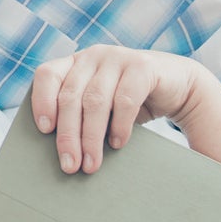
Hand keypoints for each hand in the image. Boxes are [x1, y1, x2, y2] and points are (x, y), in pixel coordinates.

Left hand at [31, 46, 202, 173]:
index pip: (47, 75)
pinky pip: (125, 99)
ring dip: (91, 137)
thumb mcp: (101, 107)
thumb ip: (80, 117)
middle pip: (70, 96)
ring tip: (91, 164)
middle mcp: (93, 56)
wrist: (178, 88)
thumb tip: (61, 154)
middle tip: (70, 166)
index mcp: (75, 63)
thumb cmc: (130, 103)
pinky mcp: (143, 66)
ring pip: (95, 101)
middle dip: (68, 135)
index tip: (44, 130)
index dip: (41, 101)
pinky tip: (118, 144)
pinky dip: (119, 126)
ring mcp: (118, 57)